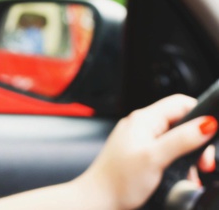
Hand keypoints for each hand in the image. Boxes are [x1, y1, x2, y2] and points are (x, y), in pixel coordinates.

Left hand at [76, 95, 216, 209]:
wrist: (97, 199)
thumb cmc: (118, 180)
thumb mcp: (155, 158)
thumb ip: (182, 139)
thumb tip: (208, 123)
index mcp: (143, 119)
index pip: (180, 103)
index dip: (200, 115)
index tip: (211, 134)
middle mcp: (141, 126)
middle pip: (181, 124)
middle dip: (197, 143)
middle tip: (203, 163)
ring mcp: (139, 141)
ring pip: (176, 141)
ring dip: (188, 157)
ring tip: (191, 174)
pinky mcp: (139, 155)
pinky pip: (166, 153)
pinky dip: (177, 165)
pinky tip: (180, 178)